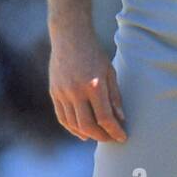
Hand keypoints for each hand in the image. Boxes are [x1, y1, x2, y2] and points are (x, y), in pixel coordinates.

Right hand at [49, 27, 126, 142]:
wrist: (70, 37)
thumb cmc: (94, 53)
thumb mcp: (110, 72)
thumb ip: (115, 96)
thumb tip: (120, 119)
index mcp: (94, 85)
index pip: (105, 117)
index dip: (114, 131)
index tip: (122, 137)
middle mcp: (76, 91)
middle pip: (87, 125)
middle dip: (101, 136)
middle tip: (111, 139)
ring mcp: (62, 92)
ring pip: (73, 124)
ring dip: (86, 134)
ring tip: (98, 136)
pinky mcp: (54, 92)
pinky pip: (62, 117)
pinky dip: (72, 128)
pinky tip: (82, 132)